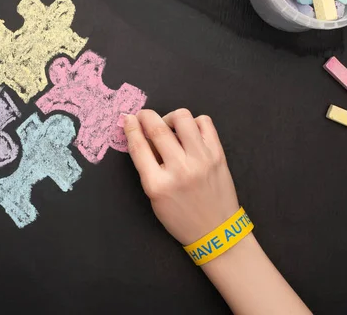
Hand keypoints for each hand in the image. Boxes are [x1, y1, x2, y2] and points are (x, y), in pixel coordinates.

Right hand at [123, 109, 238, 245]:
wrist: (216, 231)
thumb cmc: (180, 217)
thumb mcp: (154, 198)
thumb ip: (147, 167)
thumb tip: (141, 136)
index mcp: (157, 185)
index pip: (138, 147)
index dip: (131, 127)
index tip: (128, 118)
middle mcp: (179, 169)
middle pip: (157, 128)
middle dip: (146, 116)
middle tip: (144, 116)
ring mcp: (201, 160)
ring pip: (182, 118)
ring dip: (170, 117)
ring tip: (170, 126)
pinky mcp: (217, 155)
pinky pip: (205, 123)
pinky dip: (194, 122)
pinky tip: (189, 133)